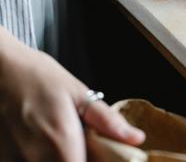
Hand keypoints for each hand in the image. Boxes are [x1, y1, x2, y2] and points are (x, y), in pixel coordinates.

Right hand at [0, 27, 144, 160]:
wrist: (0, 68)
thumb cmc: (37, 77)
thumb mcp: (78, 93)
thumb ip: (107, 121)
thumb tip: (136, 138)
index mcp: (62, 142)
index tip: (100, 156)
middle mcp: (35, 157)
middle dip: (78, 159)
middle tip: (81, 146)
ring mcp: (14, 160)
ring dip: (60, 158)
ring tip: (62, 142)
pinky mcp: (3, 158)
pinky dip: (42, 158)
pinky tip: (44, 144)